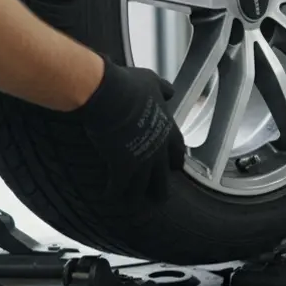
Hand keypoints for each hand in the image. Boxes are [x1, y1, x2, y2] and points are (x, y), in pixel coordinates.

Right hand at [76, 57, 184, 203]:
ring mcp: (141, 161)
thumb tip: (170, 91)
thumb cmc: (129, 85)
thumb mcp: (151, 81)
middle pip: (164, 176)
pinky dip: (112, 193)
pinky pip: (118, 188)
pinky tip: (107, 196)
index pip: (178, 150)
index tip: (176, 167)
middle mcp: (158, 149)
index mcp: (167, 129)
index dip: (177, 160)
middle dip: (161, 188)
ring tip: (133, 204)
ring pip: (143, 188)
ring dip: (137, 197)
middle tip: (160, 197)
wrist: (110, 96)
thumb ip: (162, 88)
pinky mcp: (122, 168)